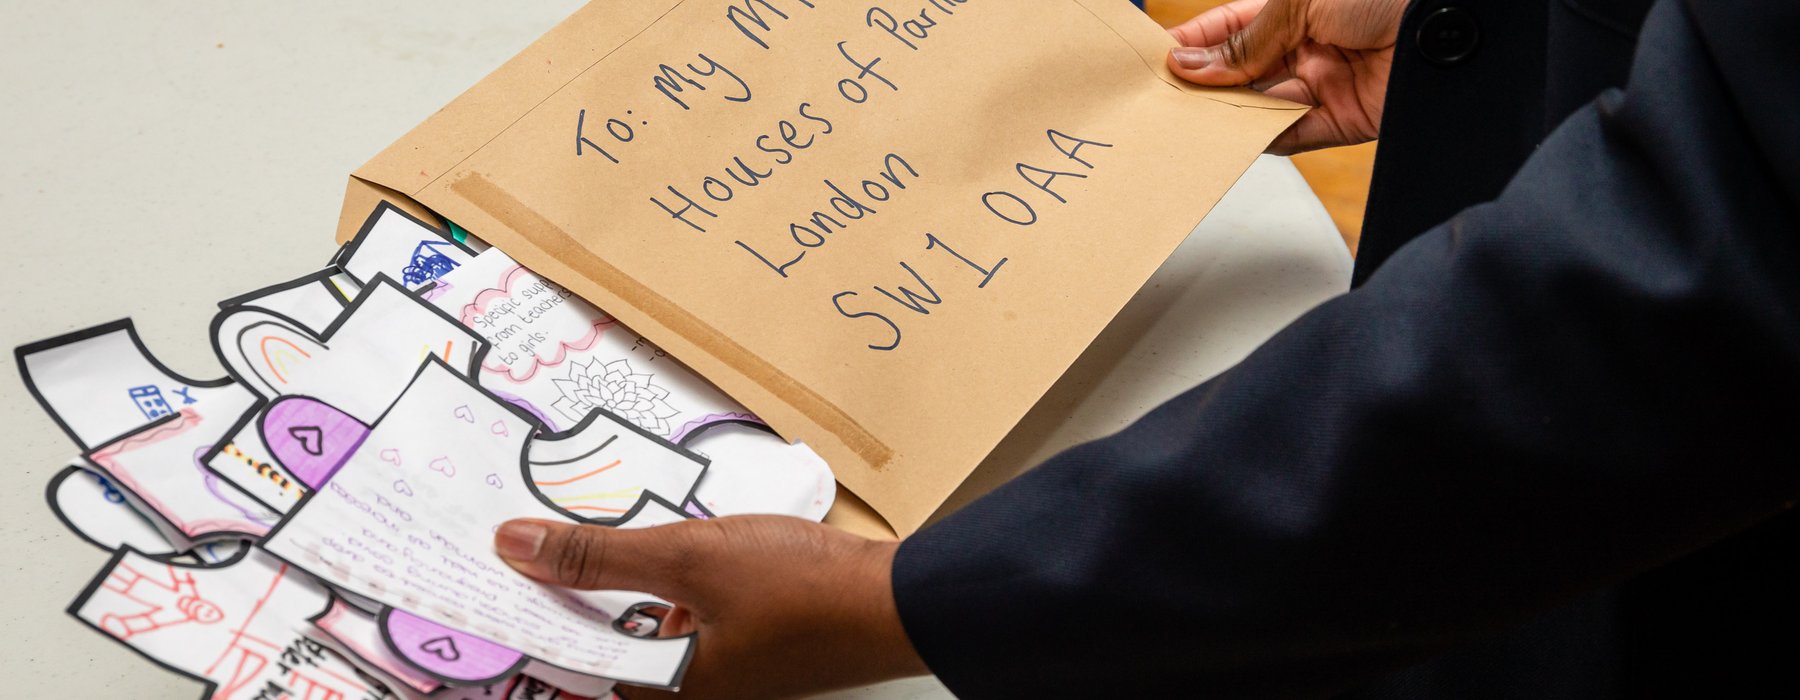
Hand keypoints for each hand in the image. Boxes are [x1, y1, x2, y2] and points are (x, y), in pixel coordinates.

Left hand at [495, 515, 927, 698]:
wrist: (896, 597)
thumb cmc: (804, 590)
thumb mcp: (688, 557)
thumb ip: (598, 556)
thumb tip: (515, 549)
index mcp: (667, 693)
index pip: (565, 674)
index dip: (523, 629)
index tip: (483, 590)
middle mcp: (689, 694)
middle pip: (599, 654)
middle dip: (563, 604)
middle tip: (520, 554)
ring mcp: (719, 674)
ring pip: (638, 634)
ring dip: (609, 593)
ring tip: (575, 545)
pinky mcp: (744, 649)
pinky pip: (676, 623)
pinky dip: (655, 590)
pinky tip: (658, 552)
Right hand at [1166, 0, 1405, 153]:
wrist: (1450, 23)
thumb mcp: (1301, 2)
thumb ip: (1245, 40)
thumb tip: (1191, 63)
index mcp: (1295, 7)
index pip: (1231, 27)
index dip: (1195, 43)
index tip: (1159, 60)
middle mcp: (1308, 43)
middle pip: (1243, 71)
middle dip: (1206, 84)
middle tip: (1167, 99)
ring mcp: (1325, 82)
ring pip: (1262, 106)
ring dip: (1229, 115)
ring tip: (1192, 122)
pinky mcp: (1345, 119)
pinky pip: (1295, 135)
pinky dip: (1264, 139)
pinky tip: (1235, 139)